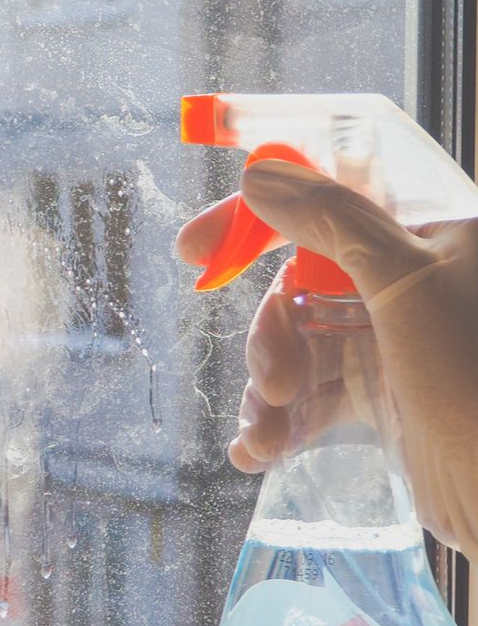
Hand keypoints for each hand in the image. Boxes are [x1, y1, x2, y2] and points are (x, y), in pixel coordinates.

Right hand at [177, 160, 477, 558]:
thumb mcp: (407, 285)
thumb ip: (333, 219)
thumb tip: (260, 173)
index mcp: (430, 233)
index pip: (329, 196)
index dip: (256, 218)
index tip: (195, 249)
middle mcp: (411, 278)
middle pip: (300, 280)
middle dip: (271, 334)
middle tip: (270, 379)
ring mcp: (395, 339)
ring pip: (299, 342)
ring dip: (270, 390)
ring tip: (267, 435)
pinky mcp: (384, 397)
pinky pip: (313, 393)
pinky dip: (280, 422)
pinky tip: (258, 452)